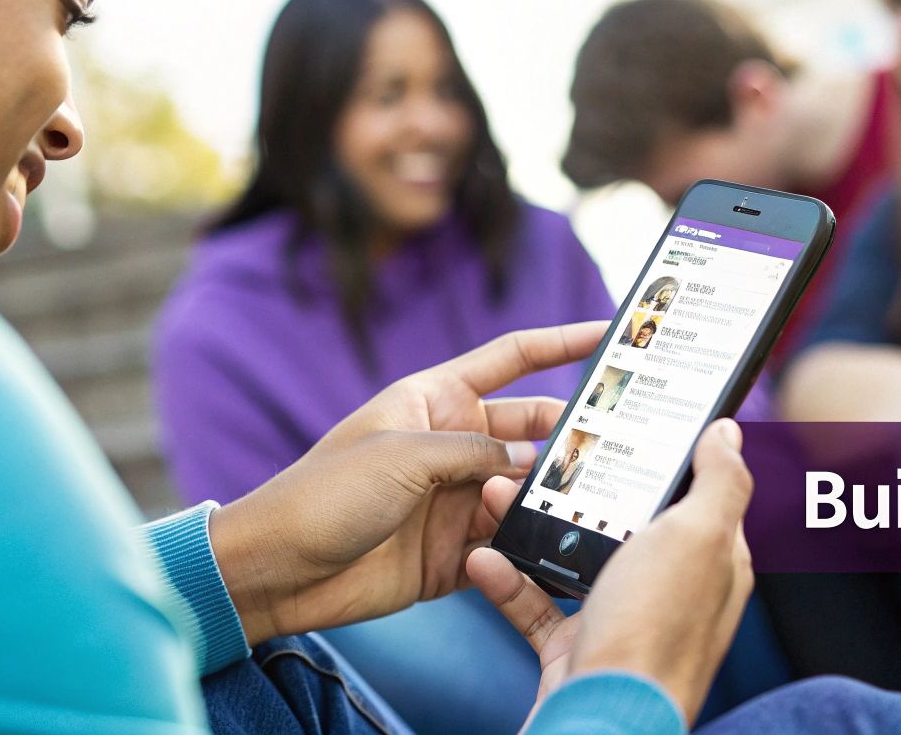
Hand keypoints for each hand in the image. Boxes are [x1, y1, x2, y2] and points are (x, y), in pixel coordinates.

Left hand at [210, 321, 607, 643]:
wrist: (278, 570)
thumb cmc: (325, 494)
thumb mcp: (406, 456)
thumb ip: (477, 454)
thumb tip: (531, 466)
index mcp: (436, 399)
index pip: (512, 359)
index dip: (562, 341)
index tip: (610, 331)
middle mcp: (453, 445)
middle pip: (533, 431)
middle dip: (574, 436)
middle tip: (622, 447)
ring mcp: (456, 499)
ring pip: (527, 491)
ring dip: (554, 497)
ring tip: (594, 505)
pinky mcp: (455, 552)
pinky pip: (510, 544)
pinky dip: (534, 547)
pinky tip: (562, 550)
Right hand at [465, 418, 753, 725]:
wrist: (598, 723)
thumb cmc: (653, 634)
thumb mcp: (696, 539)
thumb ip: (719, 482)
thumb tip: (728, 433)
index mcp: (710, 561)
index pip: (699, 494)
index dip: (671, 456)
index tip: (632, 420)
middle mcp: (669, 590)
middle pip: (627, 521)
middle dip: (584, 486)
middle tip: (548, 454)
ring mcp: (621, 621)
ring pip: (576, 556)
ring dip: (535, 525)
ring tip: (500, 493)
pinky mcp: (577, 650)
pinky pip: (538, 606)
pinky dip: (509, 580)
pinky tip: (485, 556)